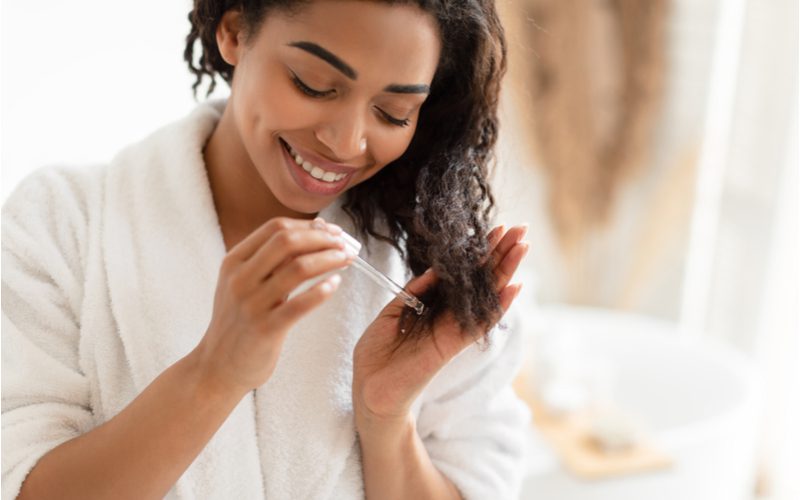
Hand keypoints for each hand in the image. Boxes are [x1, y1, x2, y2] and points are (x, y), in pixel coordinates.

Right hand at [193, 217, 354, 395]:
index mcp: (234, 261)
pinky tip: (335, 284)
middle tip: (344, 244)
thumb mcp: (244, 283)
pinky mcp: (266, 329)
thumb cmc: (239, 321)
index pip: (275, 228)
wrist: (217, 366)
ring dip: (329, 259)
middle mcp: (240, 278)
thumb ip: (272, 261)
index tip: (331, 231)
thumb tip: (315, 233)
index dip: (309, 225)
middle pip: (287, 241)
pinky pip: (300, 305)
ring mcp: (252, 304)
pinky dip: (322, 290)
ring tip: (347, 260)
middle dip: (322, 238)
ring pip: (298, 268)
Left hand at [352, 225, 528, 425]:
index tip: (496, 229)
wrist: (370, 387)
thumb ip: (415, 290)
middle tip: (521, 228)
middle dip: (501, 253)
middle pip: (482, 279)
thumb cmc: (378, 352)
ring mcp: (455, 328)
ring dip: (506, 270)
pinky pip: (480, 322)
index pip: (463, 272)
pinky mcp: (453, 344)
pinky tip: (514, 286)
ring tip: (523, 245)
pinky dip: (499, 305)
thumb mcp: (393, 310)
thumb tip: (435, 270)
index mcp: (435, 303)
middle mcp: (450, 314)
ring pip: (487, 295)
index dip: (479, 251)